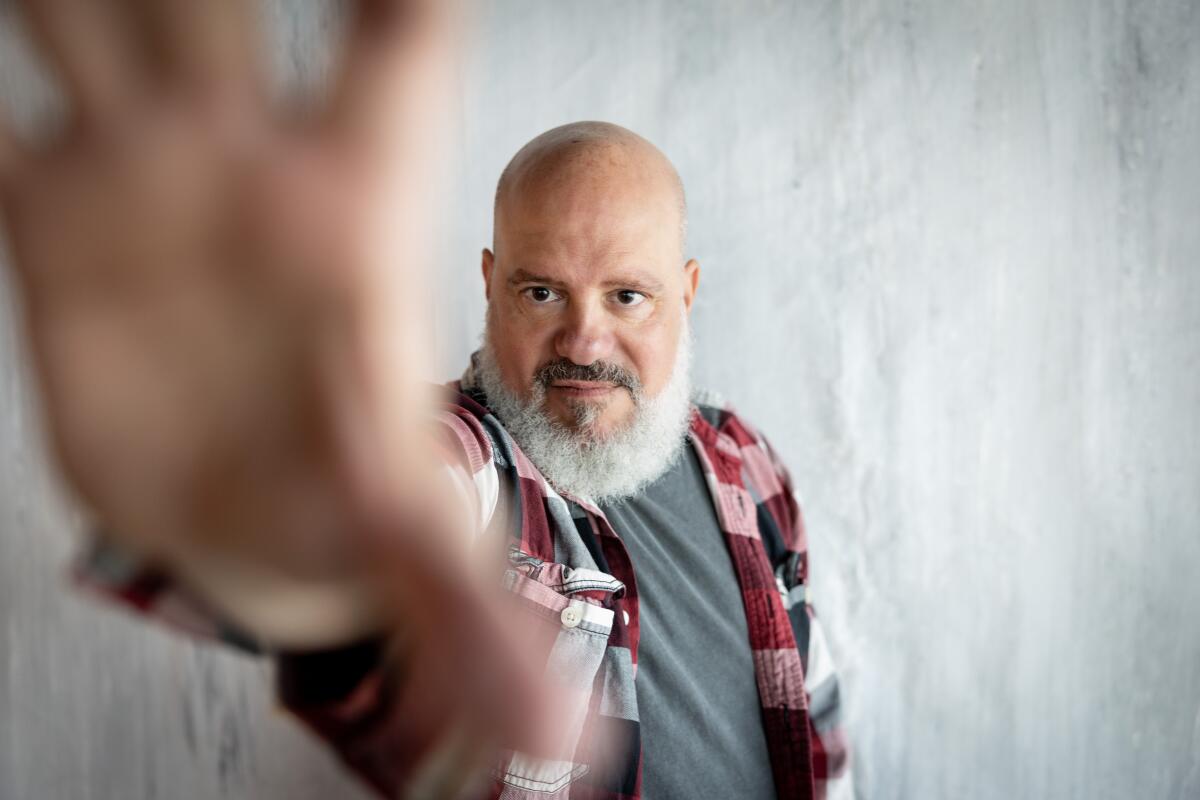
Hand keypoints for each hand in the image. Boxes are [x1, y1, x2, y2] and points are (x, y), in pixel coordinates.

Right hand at [0, 2, 570, 782]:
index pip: (391, 48)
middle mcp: (241, 163)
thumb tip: (559, 741)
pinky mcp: (48, 212)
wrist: (257, 505)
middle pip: (203, 4)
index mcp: (347, 206)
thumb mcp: (406, 547)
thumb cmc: (343, 487)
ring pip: (80, 23)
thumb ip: (470, 625)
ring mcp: (139, 173)